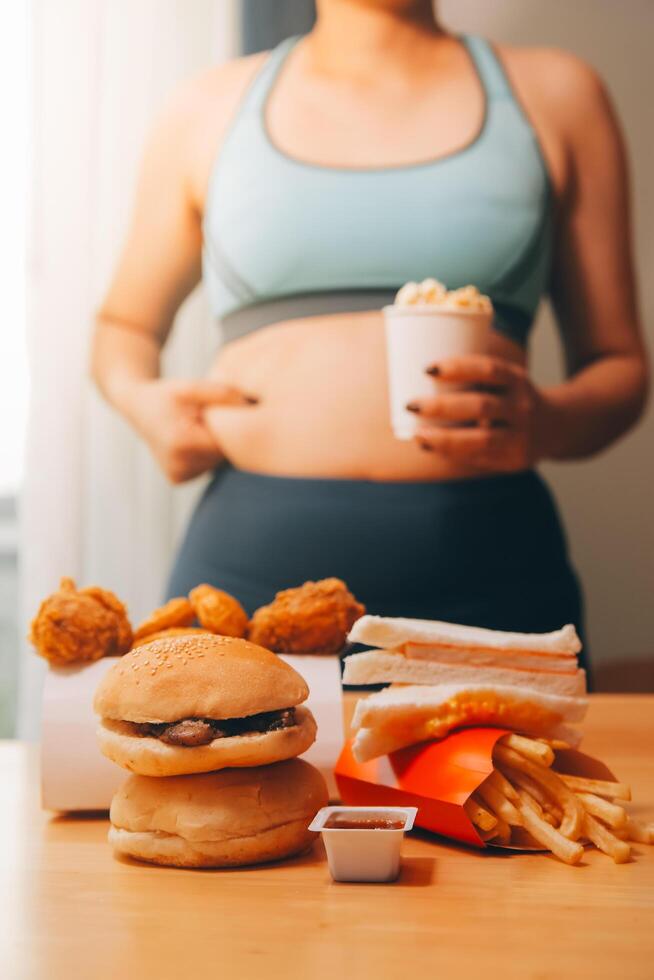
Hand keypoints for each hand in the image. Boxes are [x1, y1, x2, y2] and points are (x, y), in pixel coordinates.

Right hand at [126, 378, 257, 482]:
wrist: (139, 408)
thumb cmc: (168, 395)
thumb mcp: (192, 386)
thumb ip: (222, 394)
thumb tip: (250, 406)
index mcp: (182, 443)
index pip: (227, 442)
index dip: (232, 426)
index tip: (227, 412)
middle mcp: (178, 465)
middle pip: (223, 455)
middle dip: (224, 437)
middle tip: (209, 418)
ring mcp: (177, 476)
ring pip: (216, 463)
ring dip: (215, 446)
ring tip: (199, 428)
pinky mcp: (177, 480)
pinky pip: (206, 468)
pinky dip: (205, 454)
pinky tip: (194, 440)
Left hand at [408, 355, 552, 472]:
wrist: (557, 426)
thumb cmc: (512, 397)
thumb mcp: (505, 378)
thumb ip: (474, 374)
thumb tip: (418, 362)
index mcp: (517, 379)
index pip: (489, 369)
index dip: (459, 367)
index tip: (427, 368)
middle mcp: (522, 407)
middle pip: (481, 406)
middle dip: (443, 407)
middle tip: (412, 404)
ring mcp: (521, 436)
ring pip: (481, 439)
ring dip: (445, 438)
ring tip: (418, 435)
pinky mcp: (515, 459)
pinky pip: (481, 458)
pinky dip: (454, 454)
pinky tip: (432, 448)